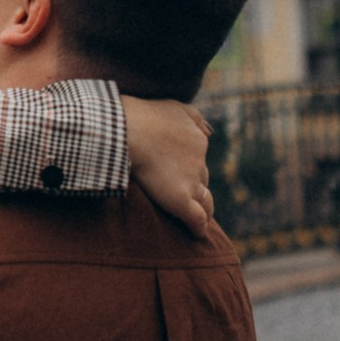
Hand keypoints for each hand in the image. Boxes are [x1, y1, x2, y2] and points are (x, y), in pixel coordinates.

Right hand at [123, 96, 215, 234]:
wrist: (129, 131)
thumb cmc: (145, 115)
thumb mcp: (175, 107)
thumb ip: (194, 117)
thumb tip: (210, 131)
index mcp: (198, 140)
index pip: (198, 159)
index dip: (190, 168)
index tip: (181, 174)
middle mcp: (199, 162)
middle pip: (201, 179)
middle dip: (195, 186)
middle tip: (185, 194)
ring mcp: (192, 182)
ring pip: (205, 200)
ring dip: (204, 208)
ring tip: (199, 218)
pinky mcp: (181, 201)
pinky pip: (197, 219)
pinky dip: (198, 227)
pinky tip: (197, 233)